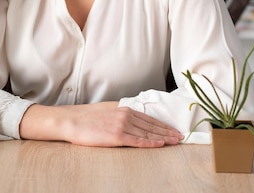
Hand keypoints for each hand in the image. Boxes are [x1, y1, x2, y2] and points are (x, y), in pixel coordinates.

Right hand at [19, 102, 183, 147]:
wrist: (71, 121)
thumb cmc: (87, 118)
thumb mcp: (107, 111)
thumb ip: (120, 114)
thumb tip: (131, 118)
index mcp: (124, 109)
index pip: (149, 118)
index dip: (163, 124)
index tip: (174, 129)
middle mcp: (126, 115)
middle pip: (152, 125)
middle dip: (168, 131)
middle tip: (181, 136)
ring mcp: (122, 125)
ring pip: (148, 133)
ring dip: (164, 137)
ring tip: (175, 141)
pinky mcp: (116, 136)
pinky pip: (138, 141)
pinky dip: (151, 143)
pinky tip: (160, 144)